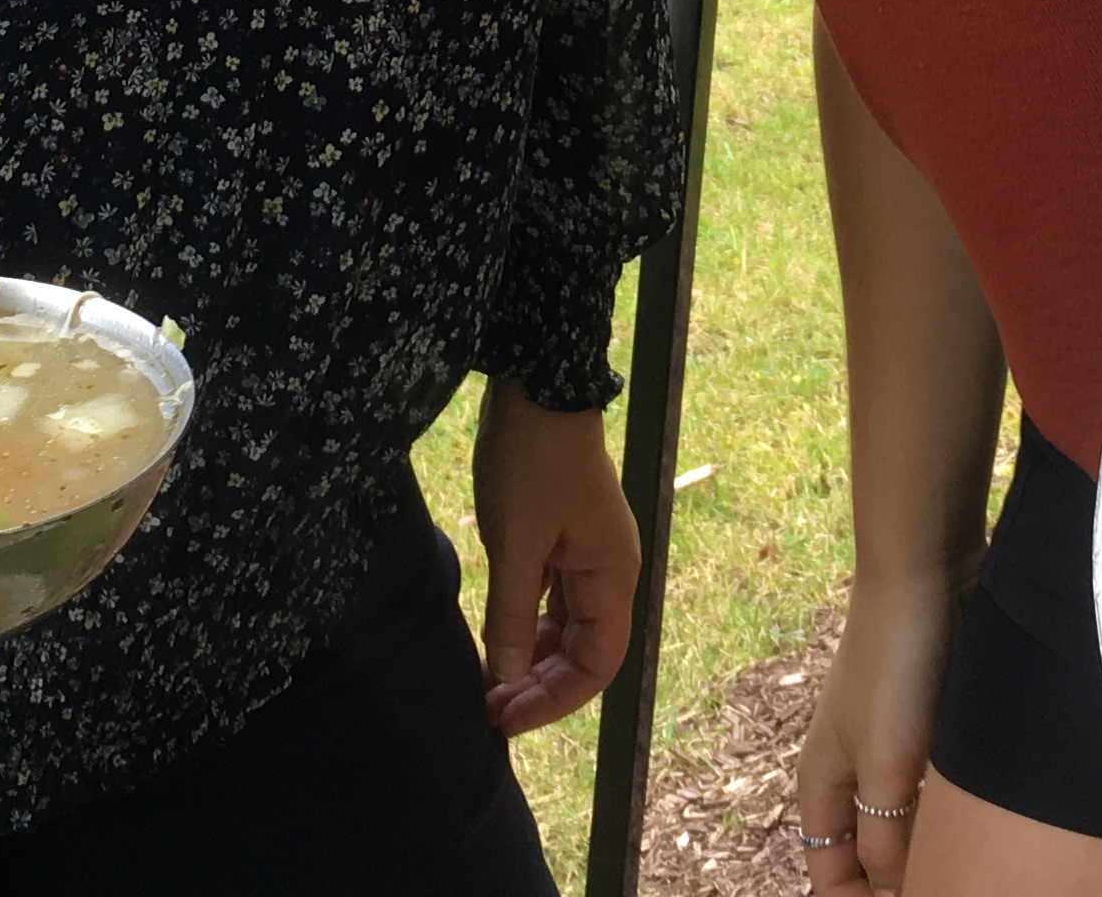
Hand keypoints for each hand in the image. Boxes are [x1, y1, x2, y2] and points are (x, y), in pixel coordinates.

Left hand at [472, 375, 636, 733]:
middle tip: (489, 706)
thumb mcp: (514, 541)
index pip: (597, 663)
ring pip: (565, 627)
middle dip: (539, 684)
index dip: (555, 699)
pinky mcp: (562, 537)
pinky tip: (496, 637)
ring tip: (489, 679)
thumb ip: (510, 615)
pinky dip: (526, 624)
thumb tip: (506, 679)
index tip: (507, 717)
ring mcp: (585, 553)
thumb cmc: (531, 459)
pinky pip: (551, 599)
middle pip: (583, 650)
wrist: (537, 384)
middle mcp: (608, 570)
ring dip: (531, 657)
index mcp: (612, 574)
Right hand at [799, 571, 952, 891]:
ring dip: (932, 849)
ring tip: (972, 867)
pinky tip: (985, 825)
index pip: (829, 874)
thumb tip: (893, 893)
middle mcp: (854, 774)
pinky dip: (955, 816)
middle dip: (899, 882)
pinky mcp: (933, 731)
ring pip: (910, 827)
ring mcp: (894, 751)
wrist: (928, 576)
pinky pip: (940, 794)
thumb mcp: (884, 765)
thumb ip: (884, 838)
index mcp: (822, 786)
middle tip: (950, 886)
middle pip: (870, 856)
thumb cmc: (892, 668)